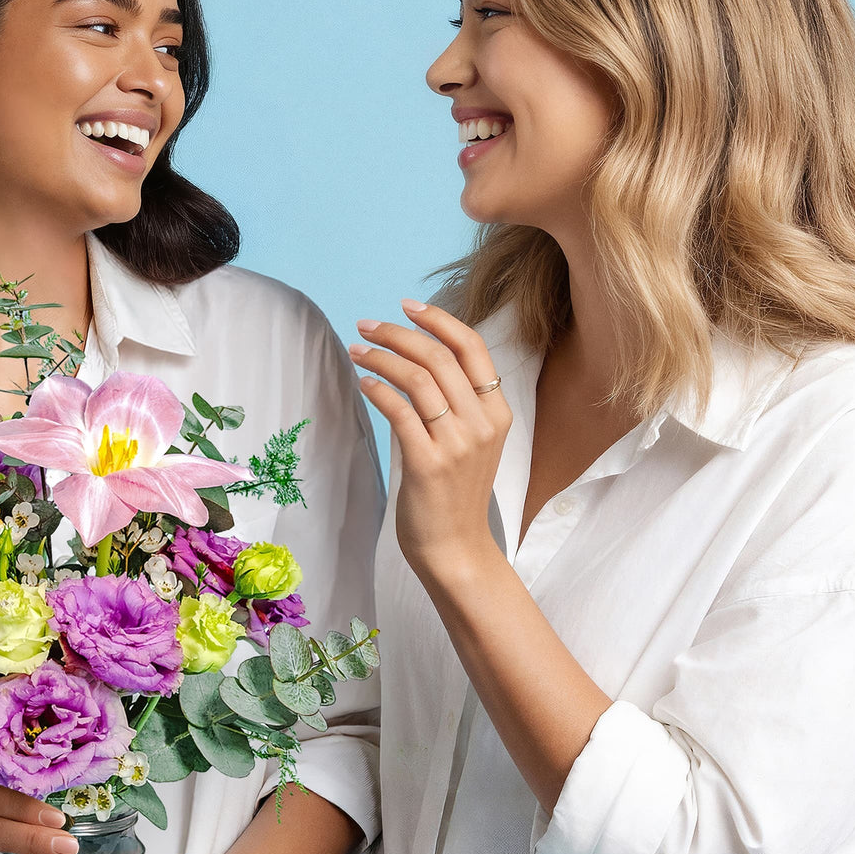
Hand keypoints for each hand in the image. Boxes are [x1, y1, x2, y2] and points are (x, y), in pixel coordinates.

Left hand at [349, 299, 511, 580]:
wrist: (455, 548)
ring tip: (357, 351)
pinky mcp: (428, 464)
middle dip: (398, 333)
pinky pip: (400, 412)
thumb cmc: (455, 494)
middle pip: (439, 357)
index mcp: (497, 413)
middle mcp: (481, 424)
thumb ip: (456, 403)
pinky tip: (363, 383)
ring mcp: (457, 444)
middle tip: (366, 326)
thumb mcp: (471, 442)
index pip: (472, 348)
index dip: (439, 319)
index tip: (407, 305)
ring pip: (417, 378)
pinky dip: (378, 389)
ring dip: (380, 357)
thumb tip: (416, 358)